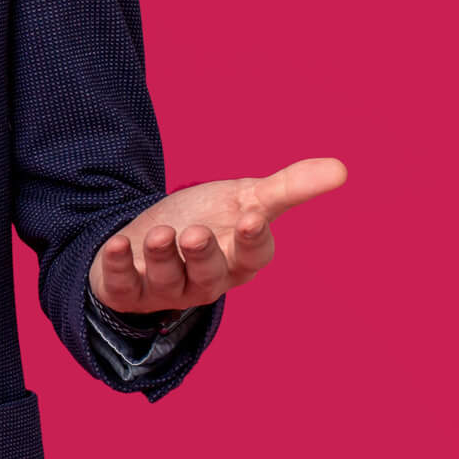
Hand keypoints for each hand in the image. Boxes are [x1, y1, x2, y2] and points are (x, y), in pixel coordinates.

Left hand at [87, 157, 345, 313]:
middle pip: (209, 275)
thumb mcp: (245, 199)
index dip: (254, 241)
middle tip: (197, 234)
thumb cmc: (209, 219)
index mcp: (239, 260)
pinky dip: (118, 265)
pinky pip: (123, 284)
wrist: (150, 237)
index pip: (253, 257)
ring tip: (159, 234)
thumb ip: (289, 187)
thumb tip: (342, 168)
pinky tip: (115, 244)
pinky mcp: (128, 290)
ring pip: (167, 280)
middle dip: (203, 256)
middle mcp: (206, 280)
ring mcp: (166, 288)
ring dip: (162, 258)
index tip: (253, 217)